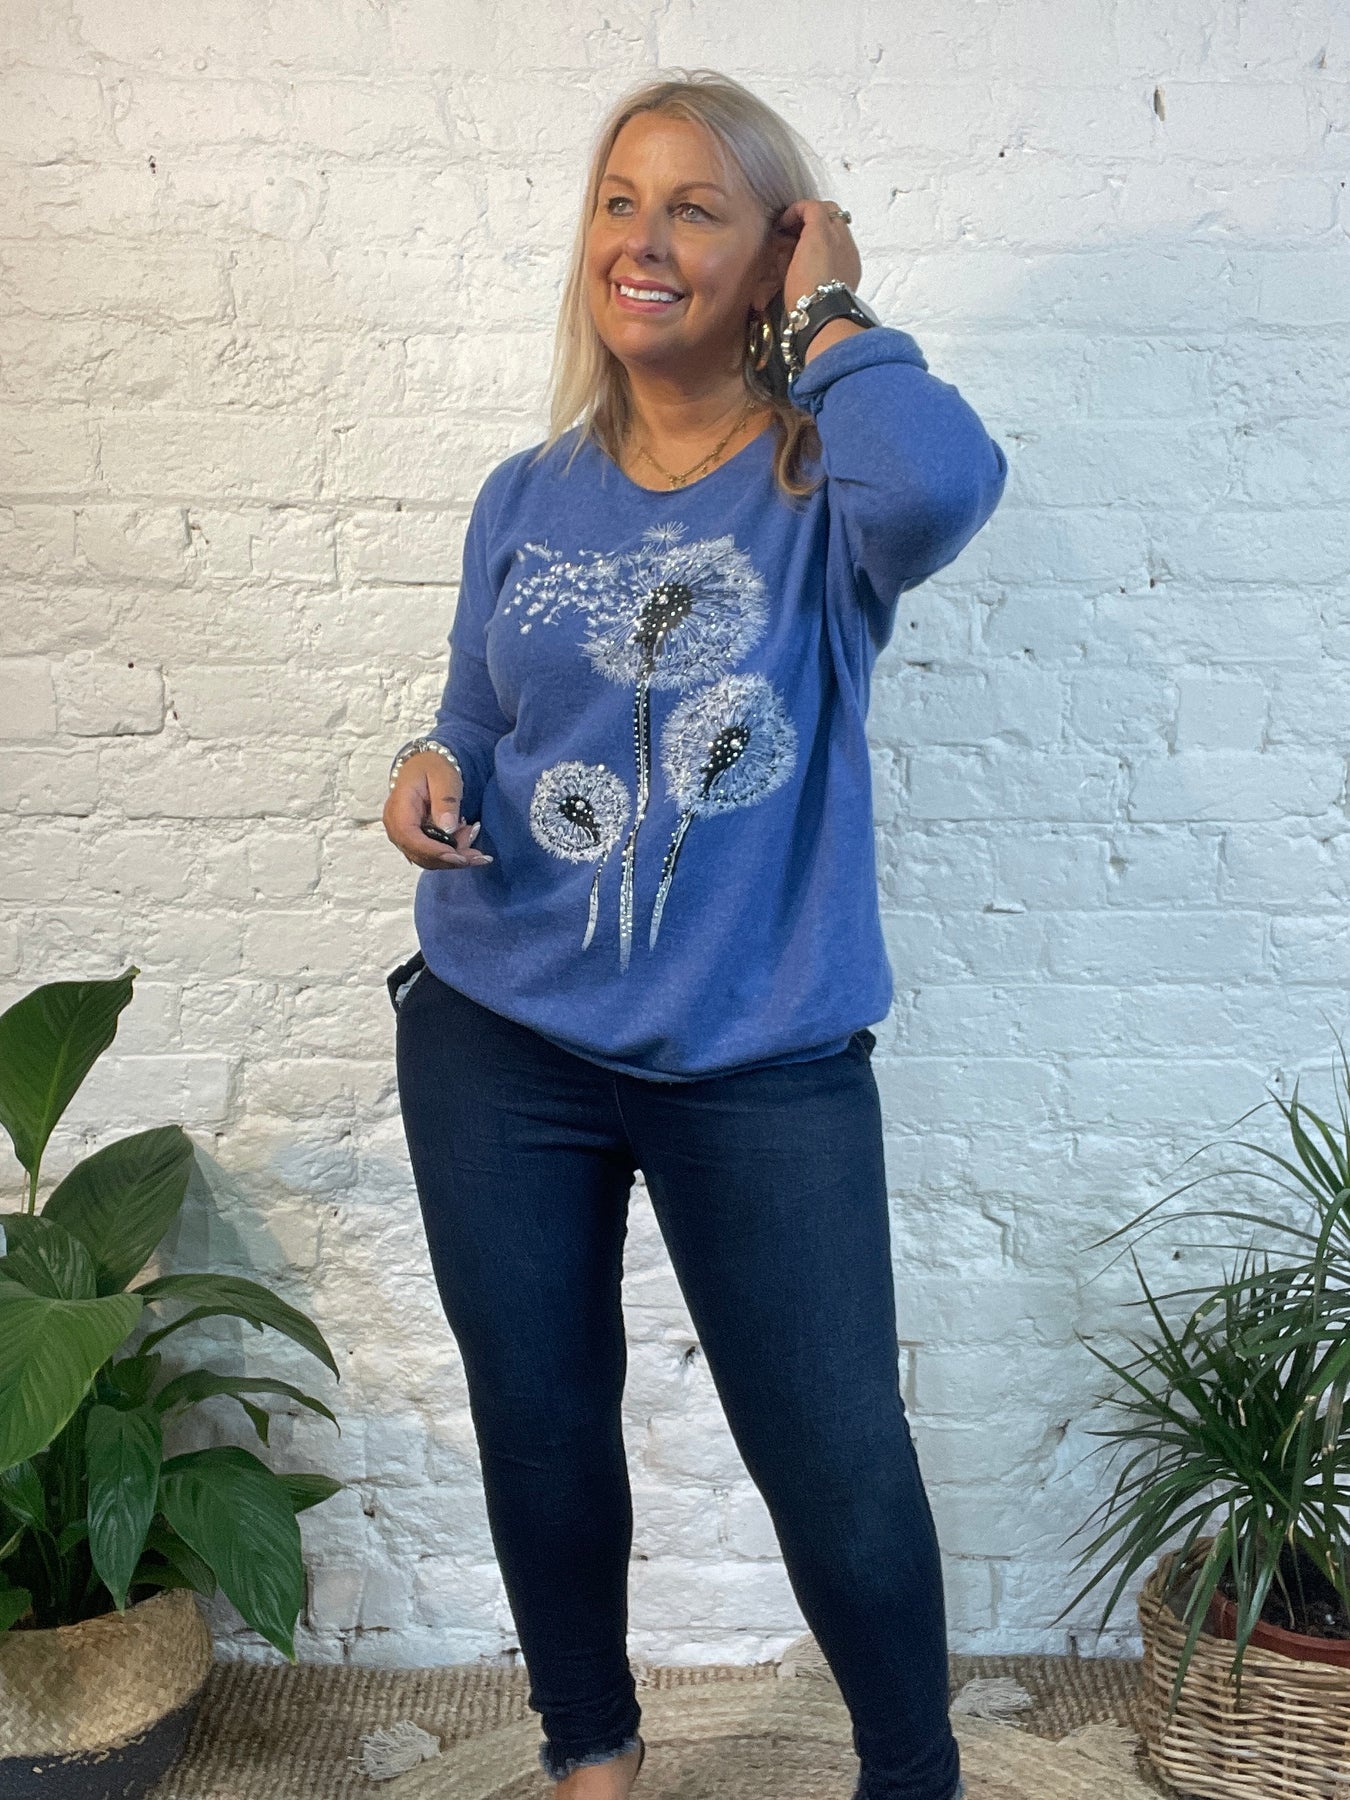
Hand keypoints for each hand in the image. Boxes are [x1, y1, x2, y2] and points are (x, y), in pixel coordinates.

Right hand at [382, 752, 492, 870]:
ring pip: (428, 859)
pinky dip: (452, 854)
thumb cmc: (433, 768)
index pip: (410, 838)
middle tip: (479, 854)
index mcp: (398, 809)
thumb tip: (447, 828)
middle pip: (420, 854)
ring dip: (455, 857)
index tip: (458, 856)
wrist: (426, 766)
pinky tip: (468, 841)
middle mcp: (396, 827)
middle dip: (451, 858)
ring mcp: (404, 836)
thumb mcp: (443, 777)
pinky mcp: (416, 841)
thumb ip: (445, 801)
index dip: (434, 851)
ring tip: (474, 836)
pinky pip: (433, 855)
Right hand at [776, 199, 861, 309]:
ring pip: (840, 226)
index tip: (782, 225)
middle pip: (830, 210)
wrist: (826, 316)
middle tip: (797, 228)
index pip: (810, 207)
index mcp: (821, 232)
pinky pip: (845, 243)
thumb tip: (787, 244)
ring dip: (824, 228)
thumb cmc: (802, 292)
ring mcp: (851, 249)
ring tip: (809, 244)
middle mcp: (840, 235)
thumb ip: (786, 248)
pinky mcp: (855, 264)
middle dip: (812, 214)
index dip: (794, 211)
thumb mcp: (786, 268)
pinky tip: (822, 258)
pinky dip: (833, 243)